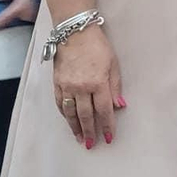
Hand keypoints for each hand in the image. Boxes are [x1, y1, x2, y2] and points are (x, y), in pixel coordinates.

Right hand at [53, 22, 125, 147]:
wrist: (74, 32)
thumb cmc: (97, 46)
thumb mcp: (113, 64)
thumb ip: (115, 87)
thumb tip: (119, 106)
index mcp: (98, 82)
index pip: (104, 110)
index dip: (107, 125)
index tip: (108, 137)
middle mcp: (81, 87)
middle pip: (86, 115)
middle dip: (90, 131)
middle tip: (92, 144)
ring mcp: (67, 86)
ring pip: (71, 112)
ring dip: (75, 127)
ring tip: (79, 138)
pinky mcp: (57, 82)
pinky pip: (60, 103)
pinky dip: (64, 114)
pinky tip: (68, 121)